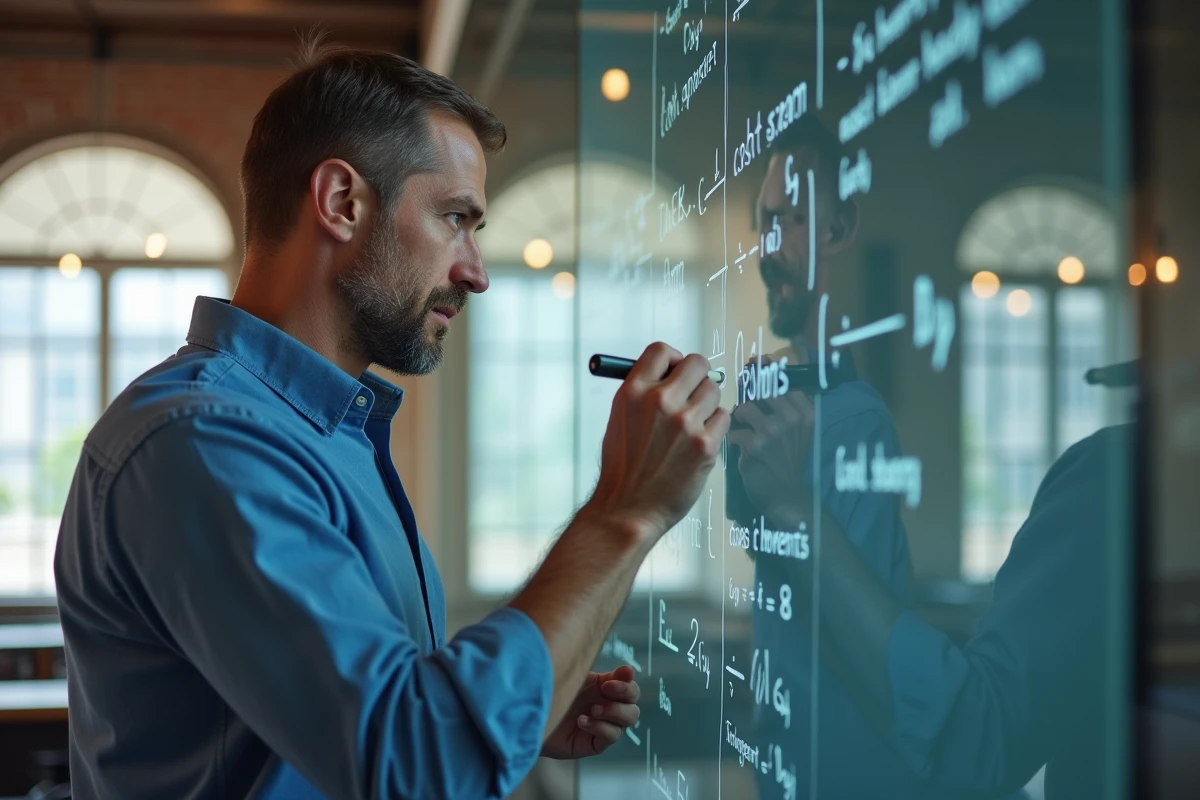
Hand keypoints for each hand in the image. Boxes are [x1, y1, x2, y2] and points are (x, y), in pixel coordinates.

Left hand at [541, 666, 640, 759]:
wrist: (532, 714)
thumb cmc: (553, 691)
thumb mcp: (578, 678)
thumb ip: (604, 675)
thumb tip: (629, 670)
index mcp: (607, 690)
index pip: (631, 688)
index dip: (626, 684)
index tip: (610, 681)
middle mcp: (609, 709)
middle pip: (634, 706)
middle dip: (624, 696)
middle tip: (605, 689)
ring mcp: (604, 726)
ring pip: (628, 721)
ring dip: (613, 712)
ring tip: (592, 709)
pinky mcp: (595, 743)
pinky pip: (611, 736)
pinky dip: (599, 727)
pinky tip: (582, 721)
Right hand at [587, 342, 729, 539]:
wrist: (627, 510)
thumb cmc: (623, 467)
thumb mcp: (620, 419)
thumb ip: (644, 392)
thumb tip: (674, 372)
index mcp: (632, 391)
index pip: (662, 350)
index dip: (673, 358)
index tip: (675, 371)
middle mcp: (659, 402)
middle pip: (697, 364)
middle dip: (697, 377)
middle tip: (692, 394)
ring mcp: (684, 423)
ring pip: (714, 390)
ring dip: (707, 404)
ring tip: (691, 426)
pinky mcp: (705, 445)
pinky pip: (724, 417)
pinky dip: (715, 427)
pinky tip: (699, 442)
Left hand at [728, 365, 814, 525]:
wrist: (788, 497)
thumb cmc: (790, 463)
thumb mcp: (799, 432)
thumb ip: (785, 407)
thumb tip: (760, 374)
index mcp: (805, 412)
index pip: (780, 381)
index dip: (764, 376)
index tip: (756, 370)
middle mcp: (791, 418)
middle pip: (758, 392)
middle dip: (750, 402)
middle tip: (749, 416)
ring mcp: (771, 431)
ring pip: (742, 410)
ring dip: (739, 422)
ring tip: (747, 434)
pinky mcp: (753, 446)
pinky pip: (733, 432)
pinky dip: (735, 442)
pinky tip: (745, 452)